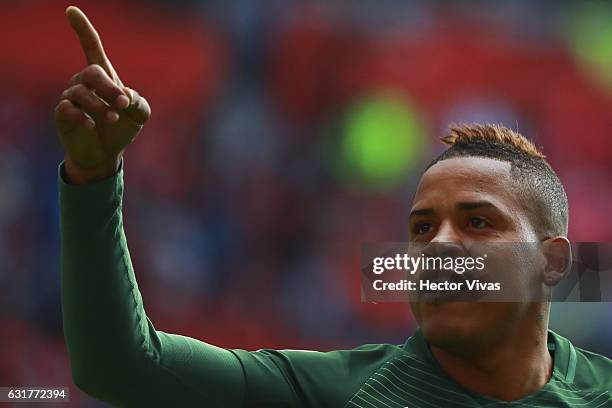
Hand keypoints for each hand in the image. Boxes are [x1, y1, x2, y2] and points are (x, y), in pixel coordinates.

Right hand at [55, 6, 150, 183]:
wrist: (106, 155)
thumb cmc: (122, 128)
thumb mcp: (140, 115)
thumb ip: (140, 102)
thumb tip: (126, 95)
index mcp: (103, 76)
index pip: (90, 46)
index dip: (82, 28)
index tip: (71, 10)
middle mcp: (83, 82)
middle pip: (92, 72)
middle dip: (109, 87)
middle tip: (123, 104)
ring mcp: (71, 97)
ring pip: (82, 92)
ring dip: (101, 106)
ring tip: (113, 118)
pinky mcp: (63, 114)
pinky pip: (68, 108)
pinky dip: (83, 116)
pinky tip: (91, 125)